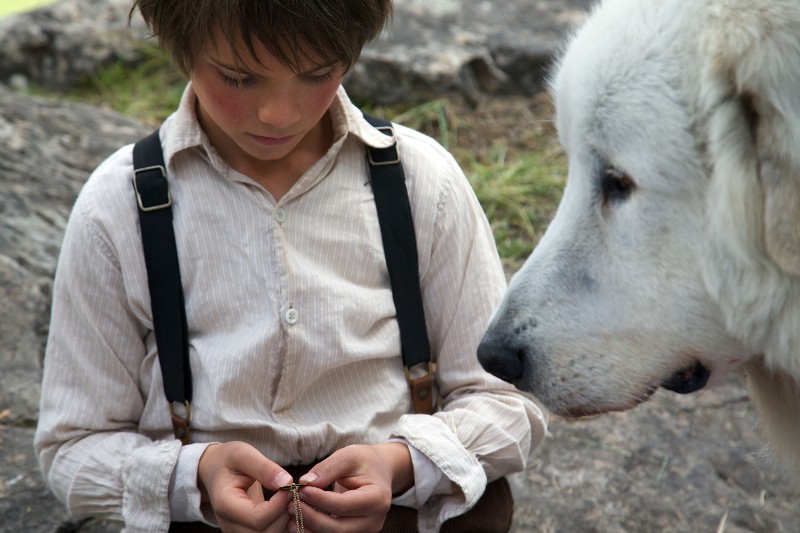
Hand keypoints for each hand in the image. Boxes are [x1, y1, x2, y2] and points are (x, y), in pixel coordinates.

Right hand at [197, 441, 293, 531]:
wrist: (215, 469)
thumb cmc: (228, 460)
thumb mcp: (243, 454)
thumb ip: (264, 467)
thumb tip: (286, 482)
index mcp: (225, 505)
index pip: (258, 519)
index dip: (279, 505)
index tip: (289, 486)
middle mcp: (229, 524)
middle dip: (284, 513)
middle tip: (291, 492)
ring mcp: (237, 531)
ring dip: (285, 519)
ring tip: (287, 496)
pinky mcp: (247, 532)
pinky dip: (281, 523)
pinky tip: (283, 505)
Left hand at [291, 443, 413, 532]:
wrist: (380, 472)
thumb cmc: (365, 462)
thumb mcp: (349, 456)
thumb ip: (328, 468)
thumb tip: (306, 482)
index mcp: (377, 499)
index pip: (343, 505)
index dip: (319, 500)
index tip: (301, 490)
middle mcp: (374, 521)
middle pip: (337, 528)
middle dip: (311, 517)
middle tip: (291, 504)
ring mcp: (365, 532)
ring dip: (309, 528)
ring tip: (291, 514)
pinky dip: (314, 530)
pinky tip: (298, 522)